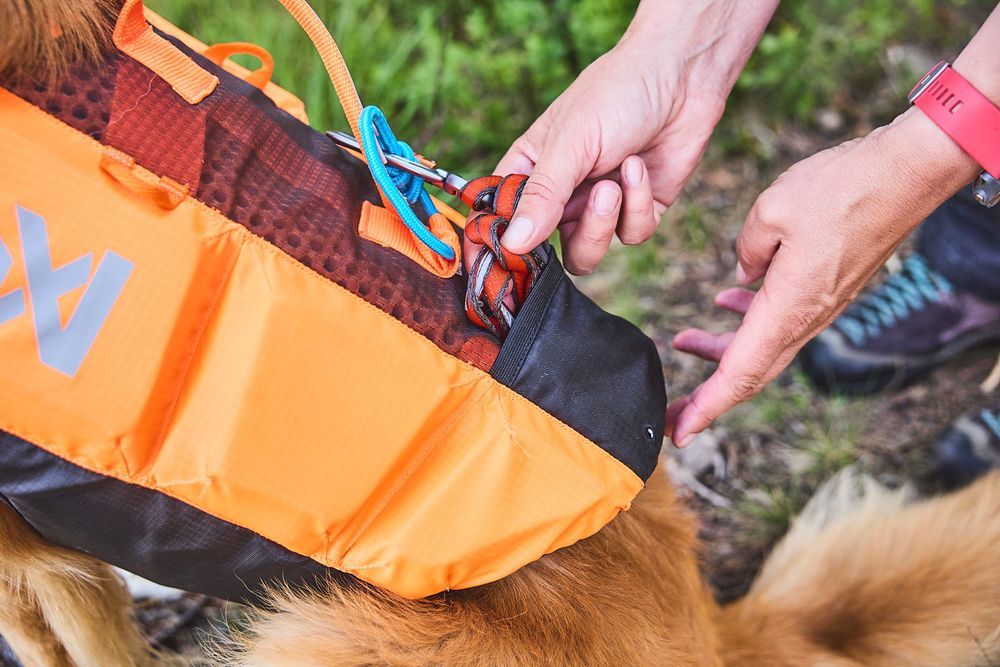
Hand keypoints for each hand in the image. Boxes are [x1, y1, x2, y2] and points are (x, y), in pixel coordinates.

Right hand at [465, 1, 779, 275]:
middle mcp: (562, 194)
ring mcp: (600, 206)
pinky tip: (639, 167)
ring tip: (614, 182)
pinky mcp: (639, 210)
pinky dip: (637, 204)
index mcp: (531, 171)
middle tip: (593, 198)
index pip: (504, 219)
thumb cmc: (615, 94)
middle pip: (549, 250)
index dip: (509, 239)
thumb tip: (513, 243)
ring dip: (604, 222)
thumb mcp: (570, 144)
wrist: (680, 76)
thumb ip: (542, 197)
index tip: (515, 248)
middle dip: (576, 232)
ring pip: (589, 253)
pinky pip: (632, 235)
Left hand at [667, 109, 981, 446]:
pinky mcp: (826, 289)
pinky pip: (779, 318)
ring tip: (682, 342)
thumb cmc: (842, 187)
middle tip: (672, 411)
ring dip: (722, 351)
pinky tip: (726, 300)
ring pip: (762, 345)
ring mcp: (820, 306)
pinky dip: (747, 320)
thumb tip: (742, 277)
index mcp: (789, 308)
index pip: (740, 373)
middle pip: (749, 373)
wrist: (907, 173)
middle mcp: (806, 318)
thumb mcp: (771, 211)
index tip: (678, 432)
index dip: (706, 407)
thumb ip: (746, 251)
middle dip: (708, 398)